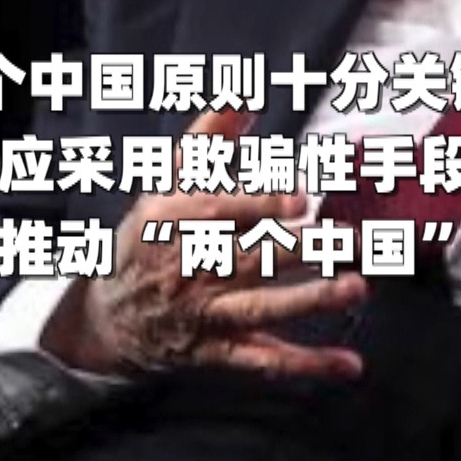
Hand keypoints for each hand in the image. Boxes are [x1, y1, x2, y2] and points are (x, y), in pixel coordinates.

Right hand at [41, 110, 367, 379]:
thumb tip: (246, 96)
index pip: (220, 211)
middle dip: (305, 249)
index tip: (302, 197)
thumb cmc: (146, 240)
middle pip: (252, 258)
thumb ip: (208, 138)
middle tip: (351, 238)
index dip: (262, 204)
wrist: (105, 318)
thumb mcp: (164, 182)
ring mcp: (207, 314)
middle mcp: (191, 270)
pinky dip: (307, 364)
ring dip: (311, 301)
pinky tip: (348, 364)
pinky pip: (265, 360)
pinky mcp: (219, 351)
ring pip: (262, 308)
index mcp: (175, 222)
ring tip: (356, 288)